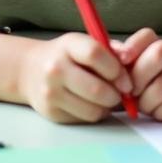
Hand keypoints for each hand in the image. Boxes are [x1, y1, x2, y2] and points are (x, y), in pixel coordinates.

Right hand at [15, 32, 131, 123]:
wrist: (30, 70)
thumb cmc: (68, 56)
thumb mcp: (86, 43)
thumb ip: (111, 50)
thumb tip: (131, 59)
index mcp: (68, 45)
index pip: (95, 54)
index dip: (116, 69)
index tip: (125, 79)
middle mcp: (55, 68)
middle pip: (96, 88)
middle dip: (116, 95)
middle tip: (121, 93)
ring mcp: (50, 92)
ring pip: (92, 109)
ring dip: (107, 107)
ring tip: (107, 98)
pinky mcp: (51, 112)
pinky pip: (84, 119)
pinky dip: (95, 114)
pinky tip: (93, 104)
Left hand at [119, 28, 161, 121]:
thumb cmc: (147, 79)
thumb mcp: (132, 66)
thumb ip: (117, 58)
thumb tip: (110, 54)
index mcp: (157, 44)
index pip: (146, 37)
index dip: (132, 46)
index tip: (122, 60)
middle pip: (155, 58)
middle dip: (137, 80)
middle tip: (132, 93)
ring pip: (160, 90)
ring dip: (145, 103)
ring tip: (146, 102)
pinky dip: (158, 114)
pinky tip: (159, 109)